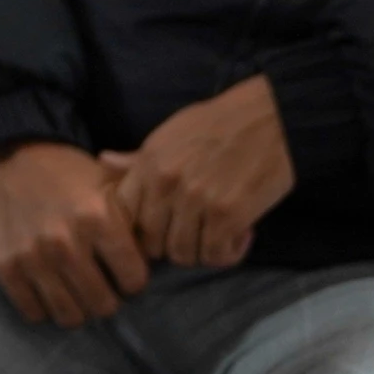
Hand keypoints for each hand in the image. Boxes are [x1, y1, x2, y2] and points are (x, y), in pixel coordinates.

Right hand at [0, 141, 150, 326]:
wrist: (10, 157)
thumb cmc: (69, 174)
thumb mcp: (110, 182)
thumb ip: (140, 214)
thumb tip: (163, 251)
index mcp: (97, 217)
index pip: (134, 280)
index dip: (133, 278)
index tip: (124, 271)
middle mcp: (65, 241)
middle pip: (104, 305)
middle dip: (107, 297)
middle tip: (100, 283)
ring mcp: (32, 256)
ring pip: (70, 316)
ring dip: (77, 307)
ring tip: (76, 289)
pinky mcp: (5, 266)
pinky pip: (33, 313)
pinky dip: (43, 307)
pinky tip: (48, 288)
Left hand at [102, 74, 295, 267]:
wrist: (270, 117)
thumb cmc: (218, 124)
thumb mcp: (170, 134)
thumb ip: (138, 158)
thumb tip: (104, 162)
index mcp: (149, 163)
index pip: (124, 216)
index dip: (140, 229)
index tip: (161, 228)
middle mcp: (167, 183)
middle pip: (151, 243)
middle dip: (171, 244)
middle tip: (195, 232)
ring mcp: (196, 201)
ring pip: (182, 254)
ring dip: (201, 251)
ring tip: (218, 232)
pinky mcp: (228, 215)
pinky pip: (215, 255)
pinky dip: (228, 253)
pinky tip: (240, 235)